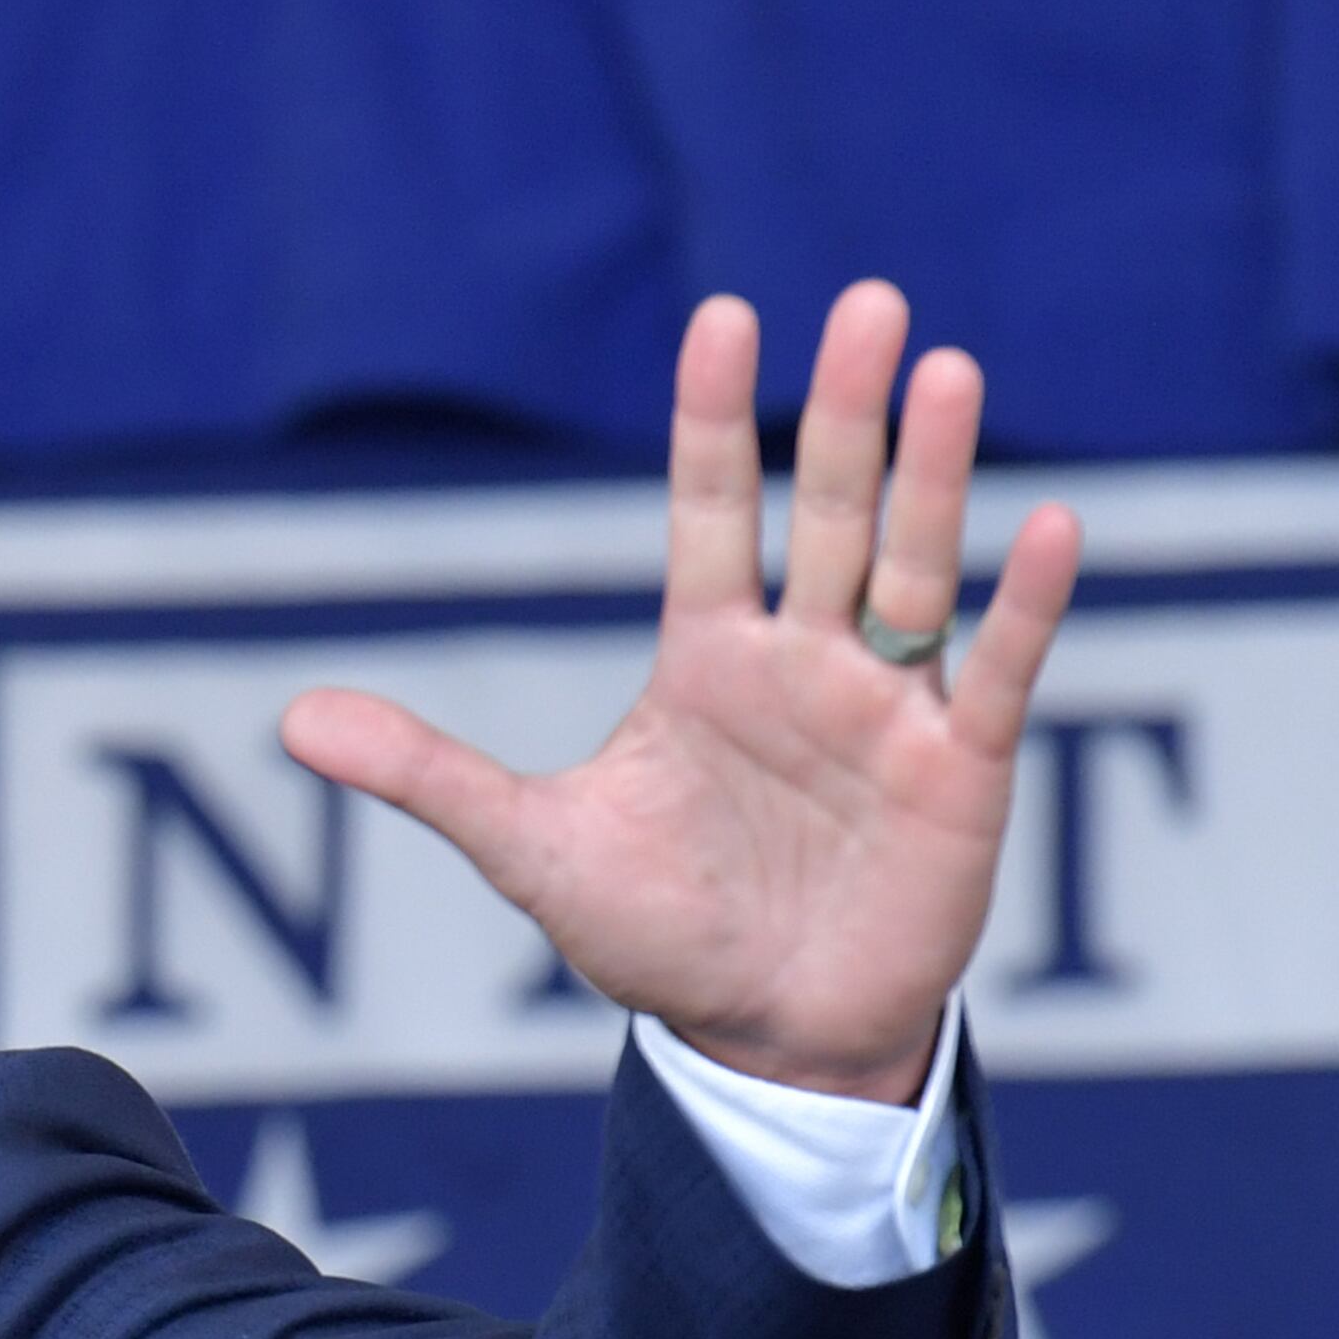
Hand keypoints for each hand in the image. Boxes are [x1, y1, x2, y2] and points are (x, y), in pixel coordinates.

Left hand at [279, 280, 1080, 1102]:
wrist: (764, 1039)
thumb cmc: (656, 934)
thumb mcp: (530, 850)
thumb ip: (427, 775)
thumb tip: (292, 720)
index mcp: (706, 660)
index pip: (712, 512)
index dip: (715, 420)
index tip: (723, 316)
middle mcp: (804, 660)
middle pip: (828, 511)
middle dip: (845, 411)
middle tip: (867, 300)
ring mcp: (887, 706)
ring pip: (914, 566)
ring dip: (935, 474)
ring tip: (949, 370)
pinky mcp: (957, 769)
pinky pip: (995, 670)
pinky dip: (1024, 602)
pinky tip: (1046, 521)